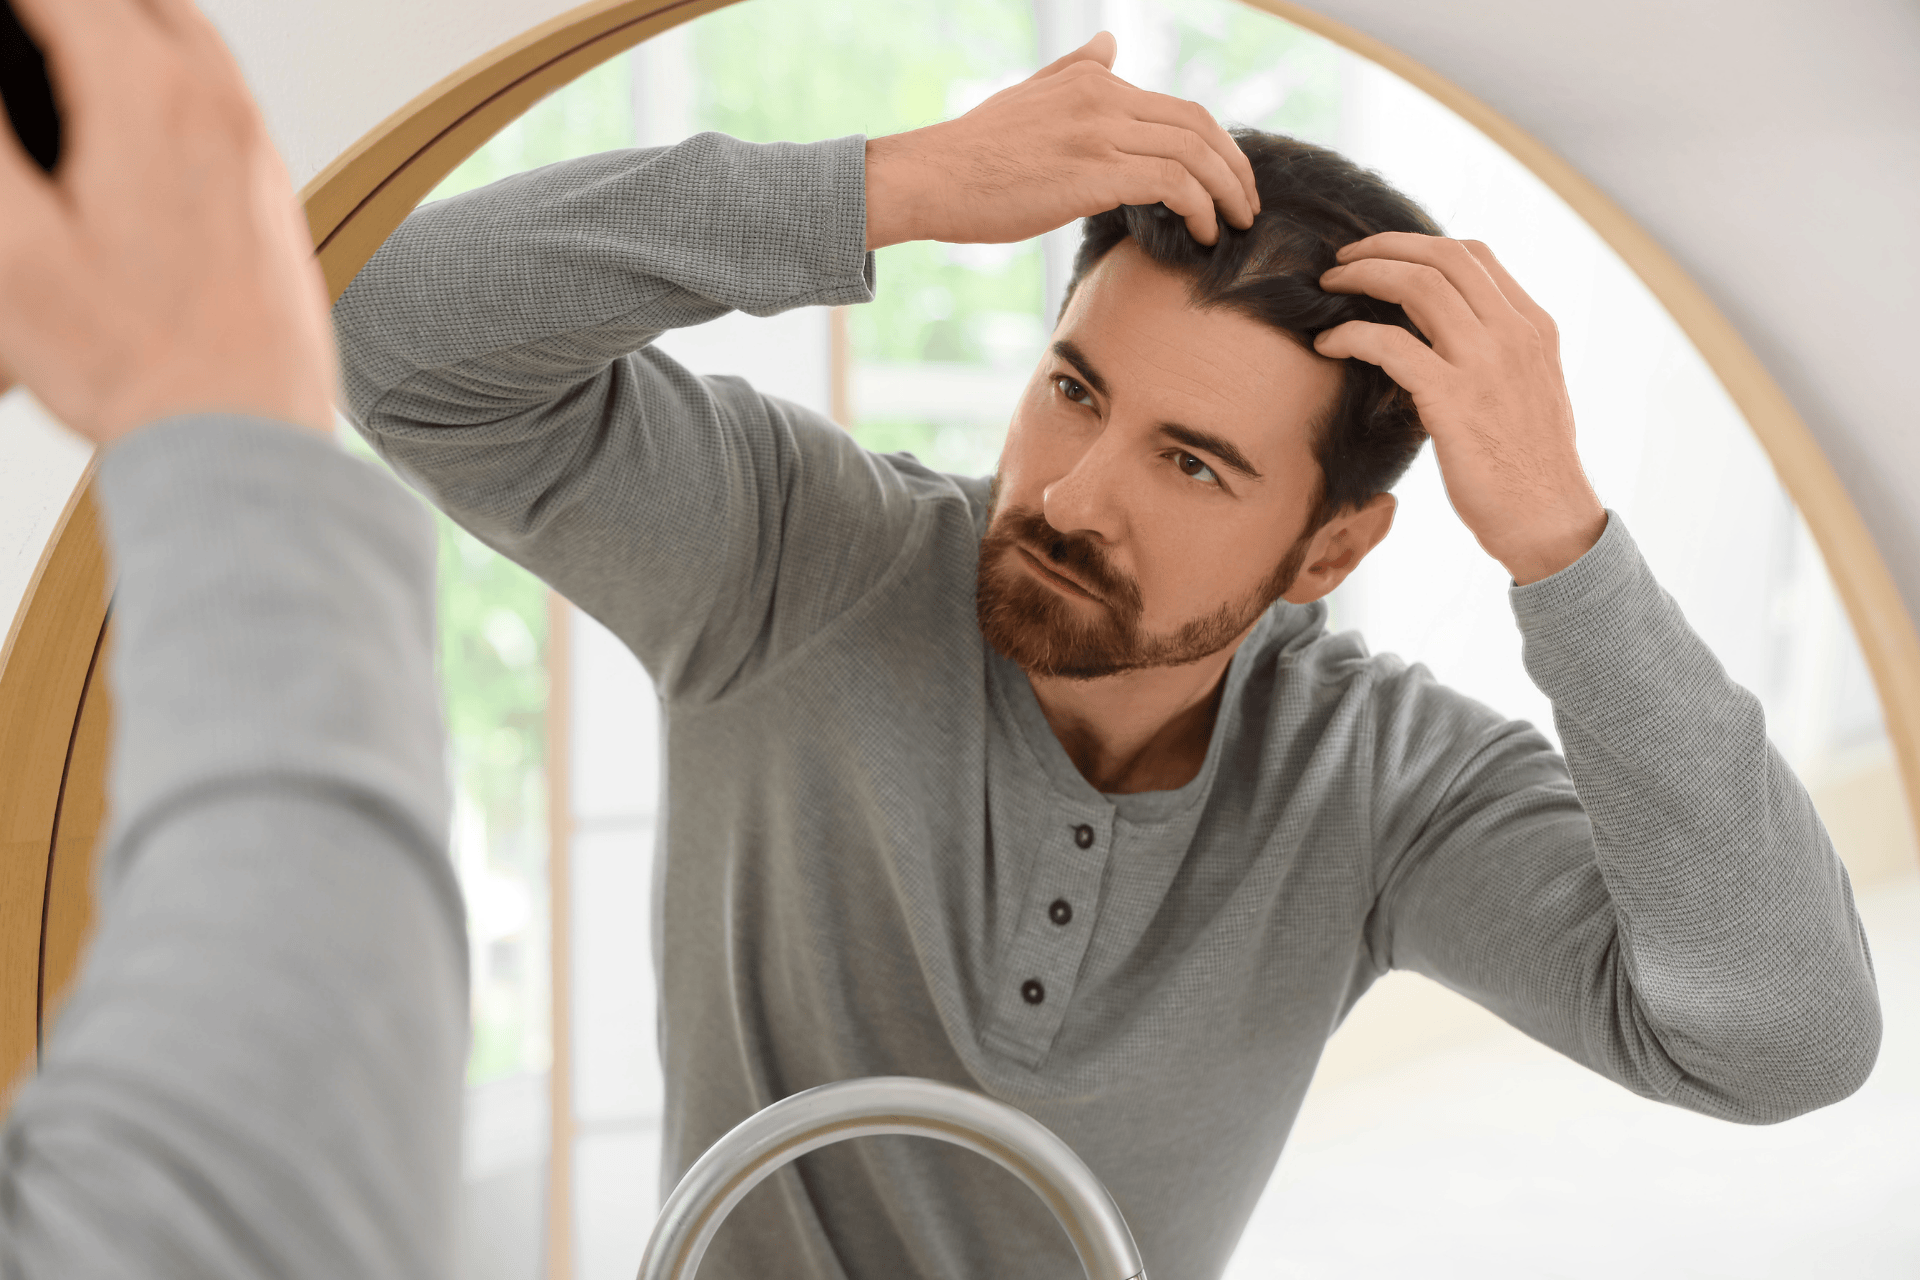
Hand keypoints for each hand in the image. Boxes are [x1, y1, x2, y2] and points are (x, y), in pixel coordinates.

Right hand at [0, 0, 336, 445]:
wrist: (243, 440)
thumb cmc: (137, 364)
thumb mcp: (12, 248)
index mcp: (149, 96)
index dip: (11, 6)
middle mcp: (218, 106)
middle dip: (62, 5)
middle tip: (20, 26)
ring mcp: (254, 148)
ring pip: (180, 29)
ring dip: (113, 16)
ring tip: (52, 34)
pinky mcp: (270, 190)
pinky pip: (216, 87)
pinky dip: (160, 61)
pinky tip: (121, 93)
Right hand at [864, 32, 1259, 250]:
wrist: (929, 179)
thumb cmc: (972, 154)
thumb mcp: (1029, 96)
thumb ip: (1075, 71)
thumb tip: (1109, 44)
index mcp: (1094, 83)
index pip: (1181, 109)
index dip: (1218, 147)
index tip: (1229, 183)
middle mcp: (1103, 98)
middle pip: (1199, 126)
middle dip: (1235, 170)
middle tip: (1248, 207)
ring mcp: (1099, 133)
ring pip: (1193, 154)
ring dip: (1226, 194)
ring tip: (1233, 226)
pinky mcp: (1092, 172)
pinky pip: (1171, 183)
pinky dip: (1198, 208)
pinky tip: (1200, 234)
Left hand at [1313, 234, 1605, 584]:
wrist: (1549, 521)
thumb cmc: (1528, 467)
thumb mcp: (1524, 390)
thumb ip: (1493, 353)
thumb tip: (1439, 335)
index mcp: (1532, 326)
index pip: (1473, 255)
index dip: (1417, 243)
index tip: (1379, 254)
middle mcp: (1514, 334)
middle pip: (1442, 256)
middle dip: (1382, 247)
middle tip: (1342, 260)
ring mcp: (1486, 363)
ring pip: (1417, 286)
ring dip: (1363, 277)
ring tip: (1328, 286)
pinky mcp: (1454, 399)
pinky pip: (1390, 344)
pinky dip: (1351, 334)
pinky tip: (1328, 343)